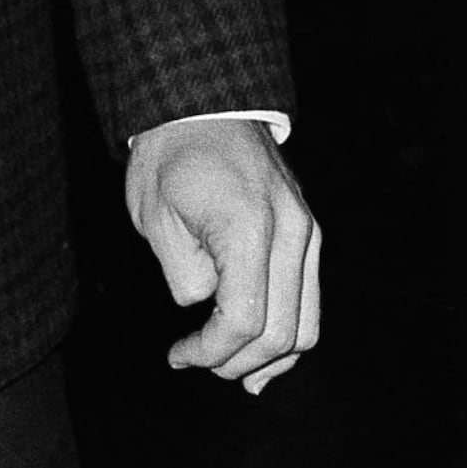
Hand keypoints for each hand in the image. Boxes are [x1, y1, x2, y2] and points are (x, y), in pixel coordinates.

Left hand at [124, 115, 320, 393]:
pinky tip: (255, 348)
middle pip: (280, 335)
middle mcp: (292, 234)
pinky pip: (308, 305)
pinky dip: (285, 334)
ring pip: (305, 329)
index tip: (178, 355)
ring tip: (230, 364)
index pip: (244, 321)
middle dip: (237, 362)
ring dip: (267, 359)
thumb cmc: (172, 156)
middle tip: (199, 362)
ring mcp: (309, 235)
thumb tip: (212, 309)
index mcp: (250, 228)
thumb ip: (185, 278)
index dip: (210, 352)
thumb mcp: (156, 221)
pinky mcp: (310, 237)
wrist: (205, 103)